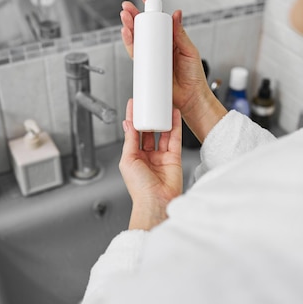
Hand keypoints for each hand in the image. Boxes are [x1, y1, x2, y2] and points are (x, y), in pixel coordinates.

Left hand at [119, 99, 182, 229]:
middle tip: (148, 102)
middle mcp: (147, 156)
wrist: (155, 201)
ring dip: (161, 119)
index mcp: (133, 157)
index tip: (133, 105)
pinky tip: (173, 115)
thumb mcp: (128, 160)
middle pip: (148, 132)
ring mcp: (161, 156)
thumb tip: (127, 124)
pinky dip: (175, 126)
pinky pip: (174, 138)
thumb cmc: (139, 188)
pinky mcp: (174, 157)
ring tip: (161, 105)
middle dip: (148, 117)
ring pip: (162, 133)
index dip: (133, 118)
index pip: (133, 133)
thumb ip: (129, 140)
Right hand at [120, 0, 226, 142]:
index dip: (151, 10)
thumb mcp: (189, 51)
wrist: (191, 97)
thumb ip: (181, 34)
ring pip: (137, 40)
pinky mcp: (146, 69)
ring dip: (129, 27)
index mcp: (170, 40)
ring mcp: (152, 57)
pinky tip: (127, 34)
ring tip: (124, 17)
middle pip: (143, 29)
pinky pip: (135, 55)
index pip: (159, 22)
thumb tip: (177, 14)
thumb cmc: (194, 76)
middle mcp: (159, 47)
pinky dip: (129, 44)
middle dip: (134, 17)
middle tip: (127, 7)